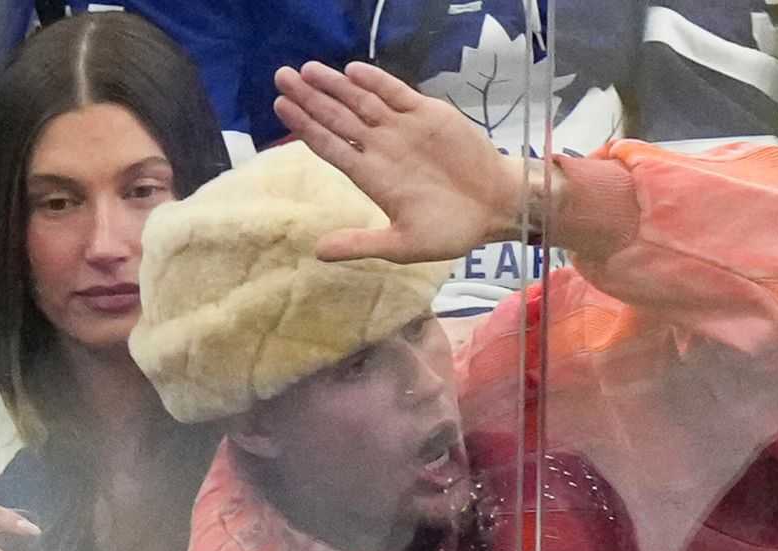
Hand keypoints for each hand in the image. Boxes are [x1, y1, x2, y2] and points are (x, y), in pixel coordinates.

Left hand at [272, 60, 532, 262]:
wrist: (497, 208)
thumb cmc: (452, 230)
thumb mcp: (404, 246)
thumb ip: (362, 244)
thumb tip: (318, 252)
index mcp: (373, 176)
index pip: (330, 146)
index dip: (305, 127)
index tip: (280, 107)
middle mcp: (382, 148)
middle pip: (338, 117)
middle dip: (310, 98)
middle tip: (282, 77)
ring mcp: (403, 128)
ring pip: (361, 100)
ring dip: (335, 84)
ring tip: (308, 69)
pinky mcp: (427, 114)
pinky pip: (396, 93)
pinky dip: (376, 82)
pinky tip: (352, 71)